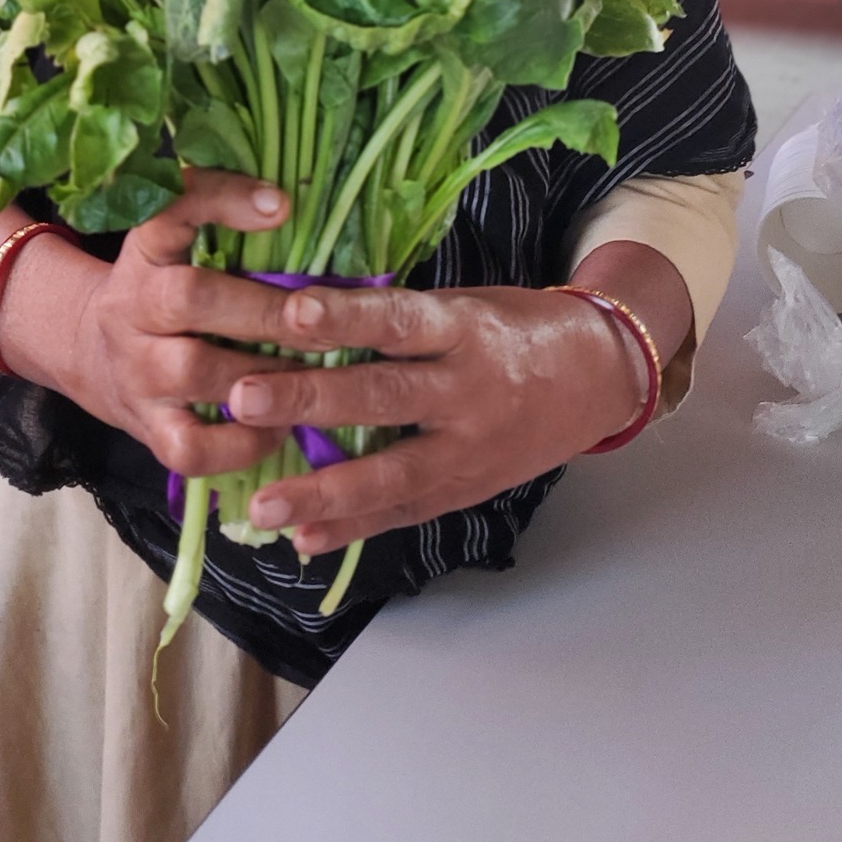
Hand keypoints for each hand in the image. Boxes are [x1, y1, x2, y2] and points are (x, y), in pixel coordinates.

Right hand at [43, 167, 314, 478]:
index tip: (282, 206)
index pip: (169, 212)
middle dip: (264, 308)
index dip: (222, 202)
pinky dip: (243, 443)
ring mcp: (138, 374)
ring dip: (263, 373)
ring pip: (192, 371)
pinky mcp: (148, 431)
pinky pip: (192, 448)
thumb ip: (220, 224)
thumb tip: (294, 202)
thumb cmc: (162, 295)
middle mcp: (132, 308)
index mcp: (145, 254)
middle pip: (188, 297)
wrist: (91, 356)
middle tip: (320, 316)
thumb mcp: (174, 247)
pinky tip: (281, 428)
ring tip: (315, 372)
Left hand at [223, 282, 648, 555]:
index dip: (345, 316)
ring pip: (392, 472)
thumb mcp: (463, 302)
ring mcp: (470, 447)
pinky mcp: (468, 489)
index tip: (290, 311)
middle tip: (243, 399)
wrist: (599, 375)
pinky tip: (305, 540)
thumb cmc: (511, 326)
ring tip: (263, 504)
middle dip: (310, 400)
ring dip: (323, 491)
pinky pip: (405, 513)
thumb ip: (396, 316)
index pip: (397, 318)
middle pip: (383, 395)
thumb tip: (296, 312)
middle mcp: (468, 388)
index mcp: (463, 327)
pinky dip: (354, 530)